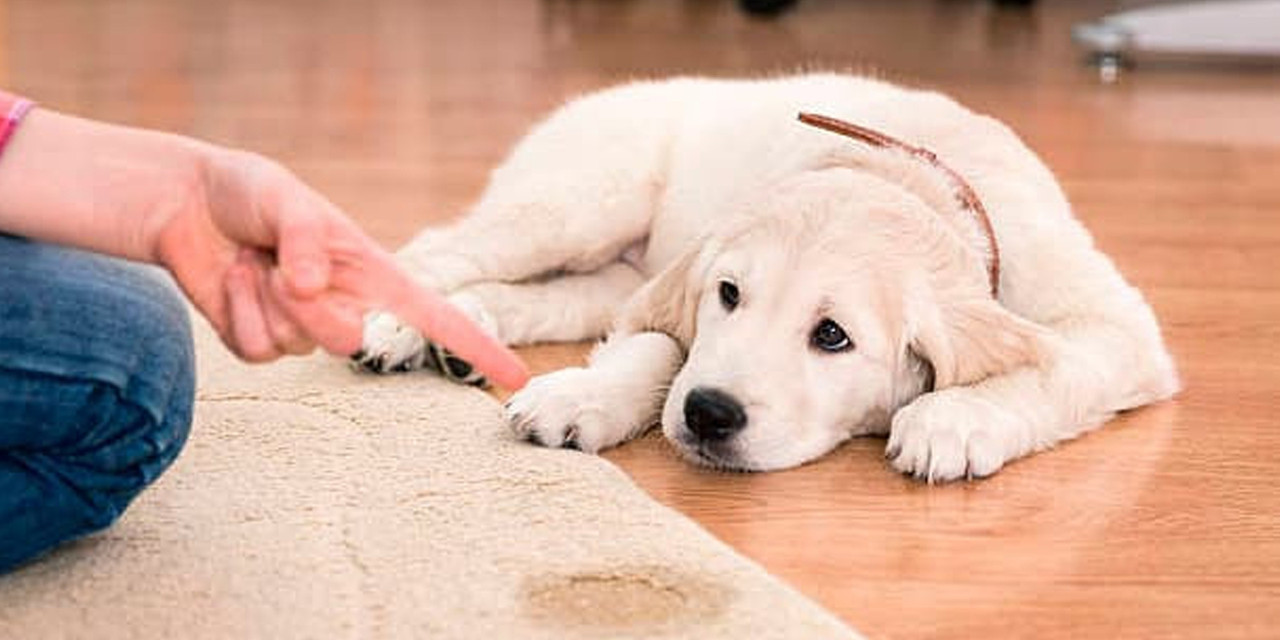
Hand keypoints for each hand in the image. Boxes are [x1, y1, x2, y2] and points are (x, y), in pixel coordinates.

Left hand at [152, 148, 529, 388]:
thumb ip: (305, 239)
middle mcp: (346, 304)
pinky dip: (236, 313)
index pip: (438, 317)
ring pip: (298, 347)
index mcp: (373, 273)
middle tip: (278, 270)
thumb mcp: (284, 197)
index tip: (516, 377)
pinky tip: (231, 280)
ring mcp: (303, 328)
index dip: (478, 347)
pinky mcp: (261, 341)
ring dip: (265, 302)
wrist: (187, 204)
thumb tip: (313, 287)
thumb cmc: (249, 193)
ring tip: (252, 262)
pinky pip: (257, 351)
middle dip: (311, 312)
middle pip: (349, 343)